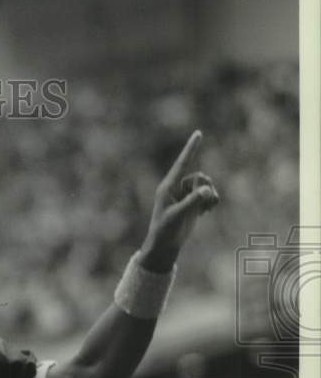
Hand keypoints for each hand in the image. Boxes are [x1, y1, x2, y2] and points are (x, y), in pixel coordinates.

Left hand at [139, 130, 219, 271]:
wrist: (166, 244)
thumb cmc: (165, 230)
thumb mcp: (178, 216)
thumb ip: (193, 202)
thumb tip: (208, 190)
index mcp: (168, 186)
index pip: (182, 163)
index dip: (191, 148)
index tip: (198, 133)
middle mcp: (177, 188)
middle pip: (199, 177)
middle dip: (205, 187)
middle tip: (203, 203)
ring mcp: (185, 195)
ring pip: (205, 185)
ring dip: (210, 195)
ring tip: (206, 209)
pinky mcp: (193, 203)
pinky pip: (209, 194)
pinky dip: (211, 201)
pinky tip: (206, 212)